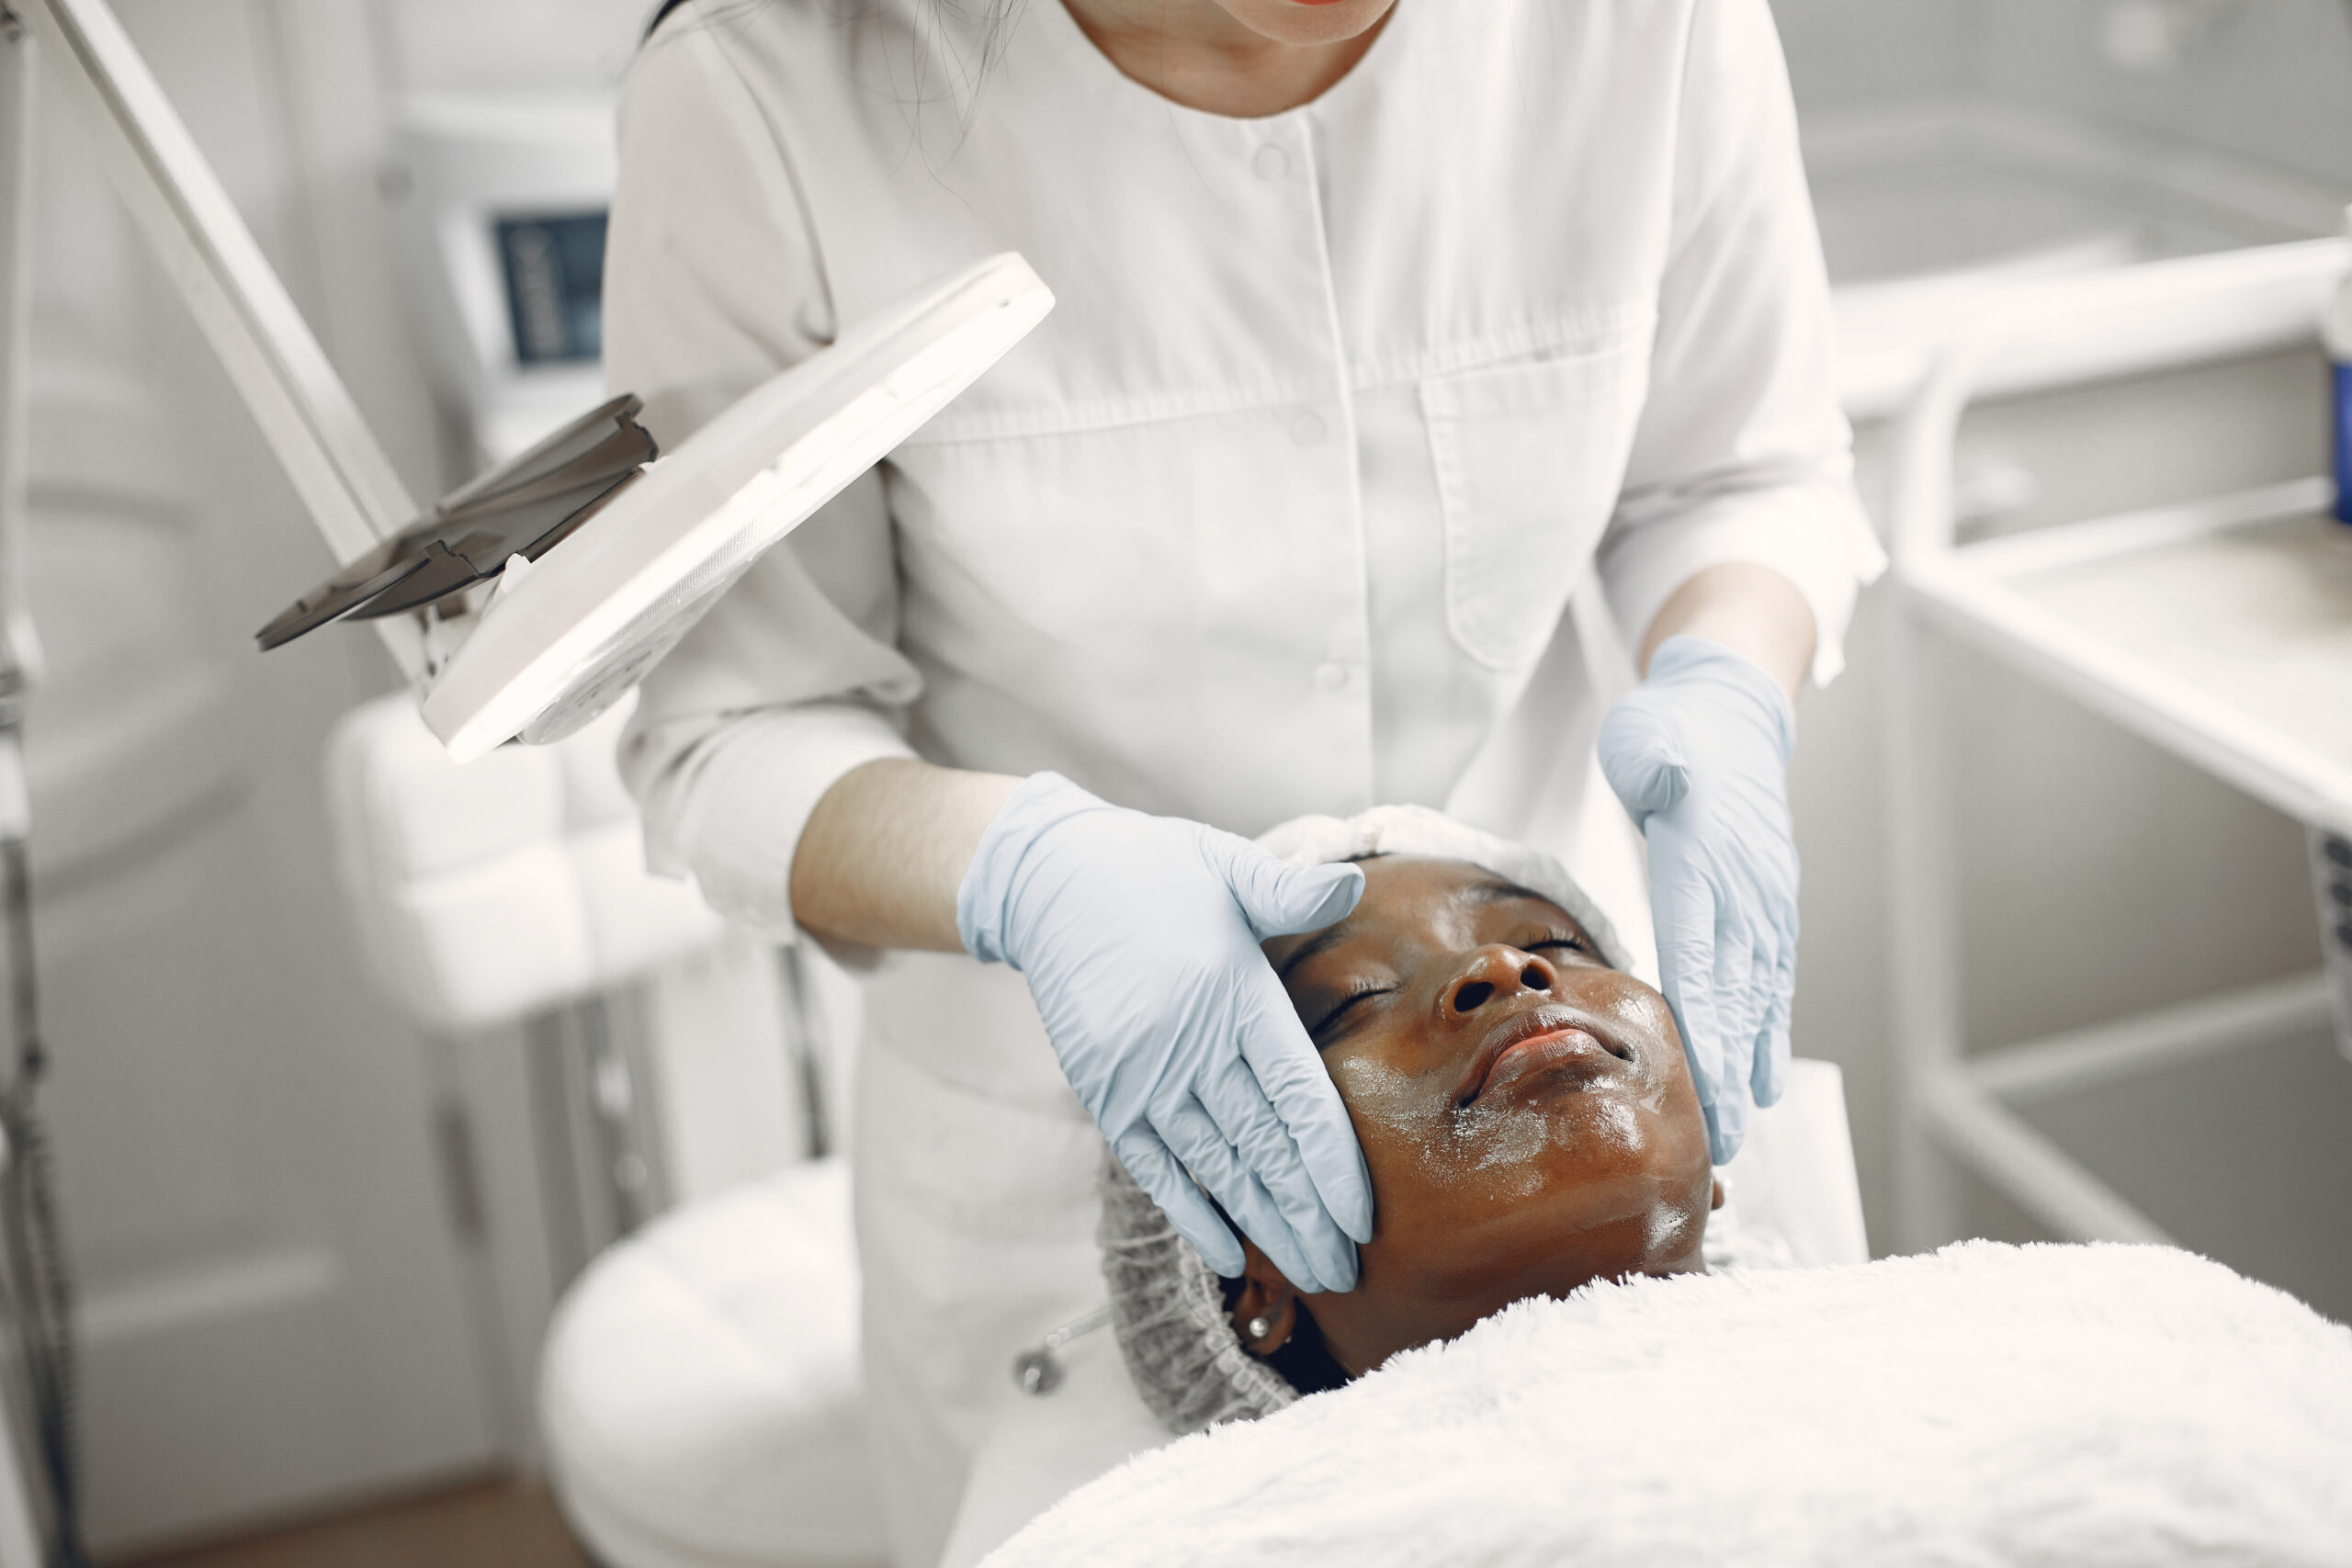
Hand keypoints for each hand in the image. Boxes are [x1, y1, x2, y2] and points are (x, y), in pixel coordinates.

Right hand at [958, 774, 1371, 1290]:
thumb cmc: (1157, 871)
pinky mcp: (1104, 1092)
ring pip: (1214, 1169)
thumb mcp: (1226, 866)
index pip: (1296, 1098)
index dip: (1331, 1165)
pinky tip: (1229, 1255)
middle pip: (1262, 1150)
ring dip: (1262, 1228)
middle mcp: (1188, 1045)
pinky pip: (1154, 1167)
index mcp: (1234, 995)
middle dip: (1308, 1218)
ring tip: (1308, 1275)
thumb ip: (1289, 890)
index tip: (1362, 1219)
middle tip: (1348, 1272)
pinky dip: (1192, 1214)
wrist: (1048, 880)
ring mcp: (1140, 1076)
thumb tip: (1346, 883)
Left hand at [1599, 636, 1798, 1164]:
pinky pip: (1766, 982)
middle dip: (1728, 1078)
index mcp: (1703, 863)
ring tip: (1739, 1133)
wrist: (1731, 709)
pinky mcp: (1765, 906)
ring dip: (1749, 1069)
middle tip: (1718, 1147)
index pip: (1701, 962)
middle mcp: (1742, 891)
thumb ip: (1658, 760)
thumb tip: (1670, 774)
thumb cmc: (1673, 728)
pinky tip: (1764, 1084)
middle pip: (1733, 1001)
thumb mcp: (1651, 730)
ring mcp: (1762, 902)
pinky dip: (1766, 1035)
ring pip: (1757, 1000)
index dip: (1706, 1035)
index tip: (1710, 1095)